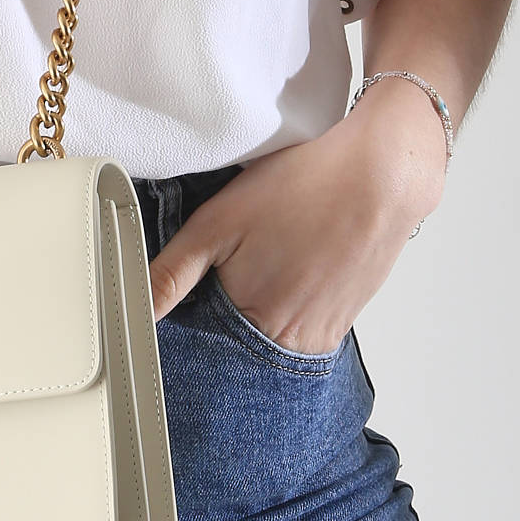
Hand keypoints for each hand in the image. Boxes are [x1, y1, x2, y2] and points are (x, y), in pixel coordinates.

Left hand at [148, 105, 446, 349]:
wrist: (382, 175)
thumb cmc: (304, 188)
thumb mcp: (218, 222)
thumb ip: (172, 273)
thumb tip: (137, 311)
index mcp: (254, 323)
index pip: (201, 345)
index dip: (187, 317)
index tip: (193, 288)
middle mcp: (292, 343)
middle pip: (235, 345)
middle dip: (221, 314)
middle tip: (238, 260)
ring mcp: (322, 336)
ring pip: (267, 337)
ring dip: (256, 309)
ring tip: (268, 258)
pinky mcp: (342, 323)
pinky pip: (299, 328)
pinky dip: (285, 304)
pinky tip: (290, 264)